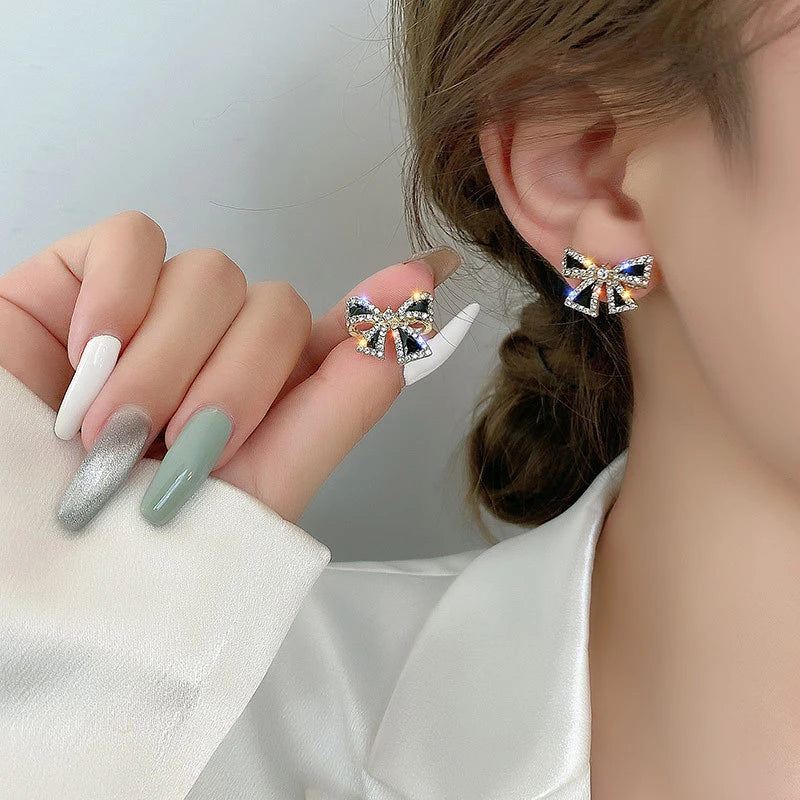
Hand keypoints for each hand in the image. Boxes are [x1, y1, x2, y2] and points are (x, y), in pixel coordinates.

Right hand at [0, 211, 477, 527]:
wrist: (10, 572)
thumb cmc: (115, 557)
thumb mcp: (245, 498)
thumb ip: (330, 415)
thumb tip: (401, 340)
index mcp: (261, 411)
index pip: (335, 343)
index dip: (382, 307)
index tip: (429, 275)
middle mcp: (211, 358)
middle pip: (278, 308)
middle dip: (238, 381)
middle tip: (180, 448)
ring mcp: (146, 317)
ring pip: (212, 275)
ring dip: (169, 361)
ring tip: (110, 434)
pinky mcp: (79, 283)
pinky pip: (132, 239)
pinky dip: (117, 298)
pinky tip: (84, 357)